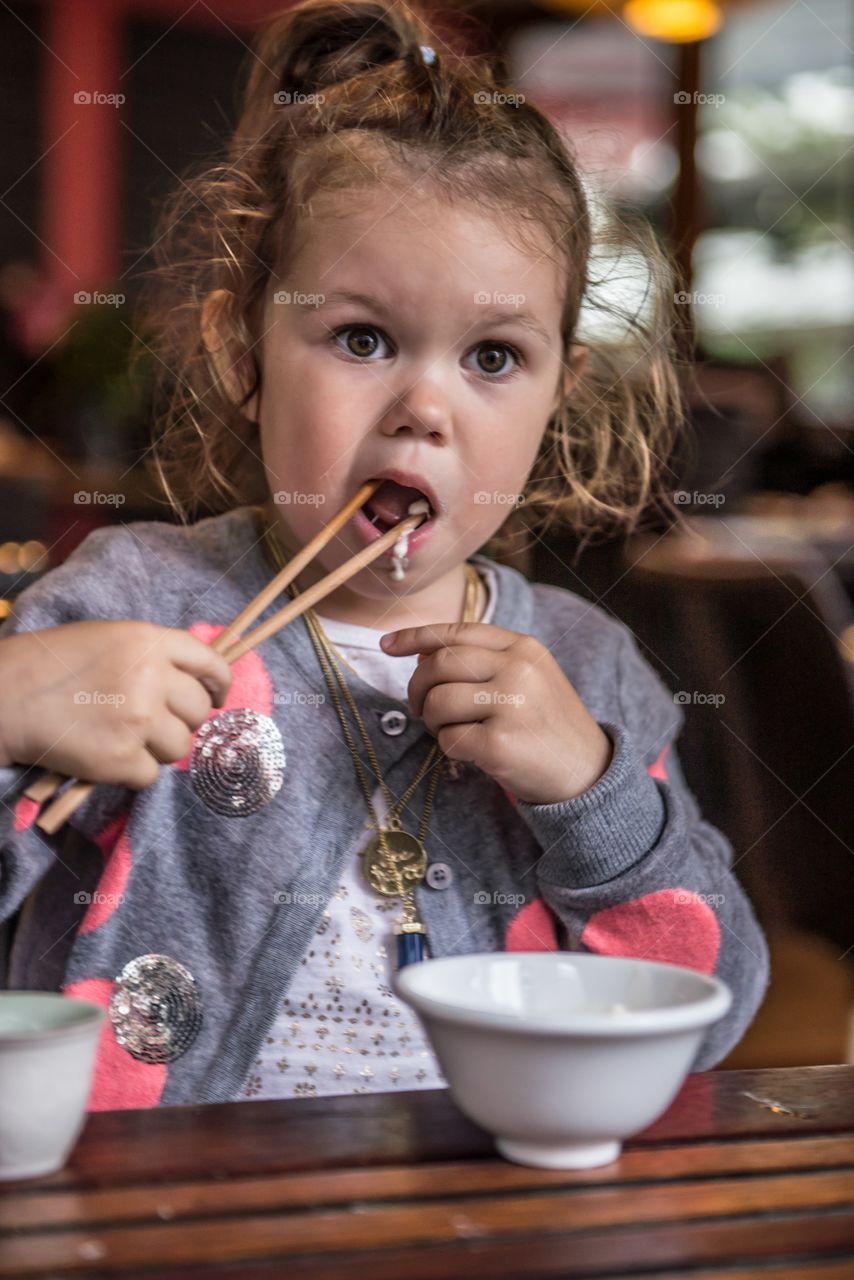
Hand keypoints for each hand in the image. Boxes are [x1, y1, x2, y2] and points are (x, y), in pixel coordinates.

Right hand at [0, 621, 231, 788]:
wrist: (3, 697)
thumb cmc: (49, 665)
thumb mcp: (107, 638)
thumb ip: (150, 654)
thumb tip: (191, 681)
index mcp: (148, 641)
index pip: (210, 662)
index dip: (219, 684)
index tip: (217, 697)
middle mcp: (150, 677)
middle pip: (199, 710)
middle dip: (183, 720)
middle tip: (153, 723)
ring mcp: (139, 719)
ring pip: (181, 747)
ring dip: (159, 749)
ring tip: (124, 738)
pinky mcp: (122, 758)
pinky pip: (151, 775)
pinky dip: (132, 772)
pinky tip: (107, 756)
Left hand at [380, 622, 612, 804]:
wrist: (588, 772)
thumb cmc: (547, 724)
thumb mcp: (529, 677)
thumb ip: (483, 660)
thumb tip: (422, 654)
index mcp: (523, 648)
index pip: (457, 631)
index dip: (416, 637)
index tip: (387, 645)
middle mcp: (518, 670)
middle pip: (440, 664)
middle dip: (418, 687)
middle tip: (421, 708)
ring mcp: (511, 706)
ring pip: (438, 702)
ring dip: (434, 722)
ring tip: (453, 731)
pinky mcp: (500, 744)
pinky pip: (448, 739)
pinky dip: (449, 747)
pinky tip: (471, 752)